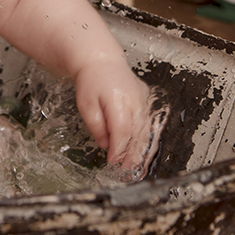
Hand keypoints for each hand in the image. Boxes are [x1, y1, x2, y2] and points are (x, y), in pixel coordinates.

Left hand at [74, 58, 163, 175]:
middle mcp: (135, 101)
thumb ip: (96, 125)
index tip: (113, 162)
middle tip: (127, 172)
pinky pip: (149, 124)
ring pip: (146, 131)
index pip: (122, 130)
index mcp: (118, 99)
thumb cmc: (91, 81)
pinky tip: (144, 153)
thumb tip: (106, 144)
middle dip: (133, 155)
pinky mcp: (146, 102)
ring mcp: (143, 101)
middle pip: (137, 133)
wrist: (103, 62)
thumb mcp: (85, 104)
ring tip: (138, 168)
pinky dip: (147, 140)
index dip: (119, 149)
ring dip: (143, 151)